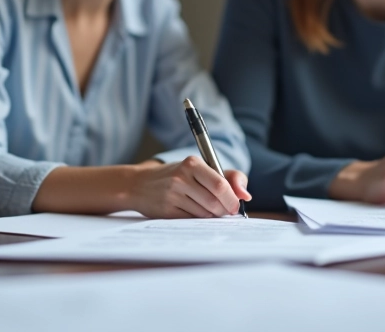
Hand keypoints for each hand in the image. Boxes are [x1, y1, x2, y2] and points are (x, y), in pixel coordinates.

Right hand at [127, 157, 251, 217]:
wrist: (139, 184)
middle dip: (224, 211)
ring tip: (205, 209)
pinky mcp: (166, 211)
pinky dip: (198, 221)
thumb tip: (246, 196)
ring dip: (211, 216)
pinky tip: (192, 213)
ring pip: (204, 214)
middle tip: (224, 211)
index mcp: (192, 163)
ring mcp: (172, 195)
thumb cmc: (177, 176)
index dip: (232, 199)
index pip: (220, 185)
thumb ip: (228, 177)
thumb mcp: (199, 169)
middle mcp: (181, 177)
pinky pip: (192, 221)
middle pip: (214, 202)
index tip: (235, 205)